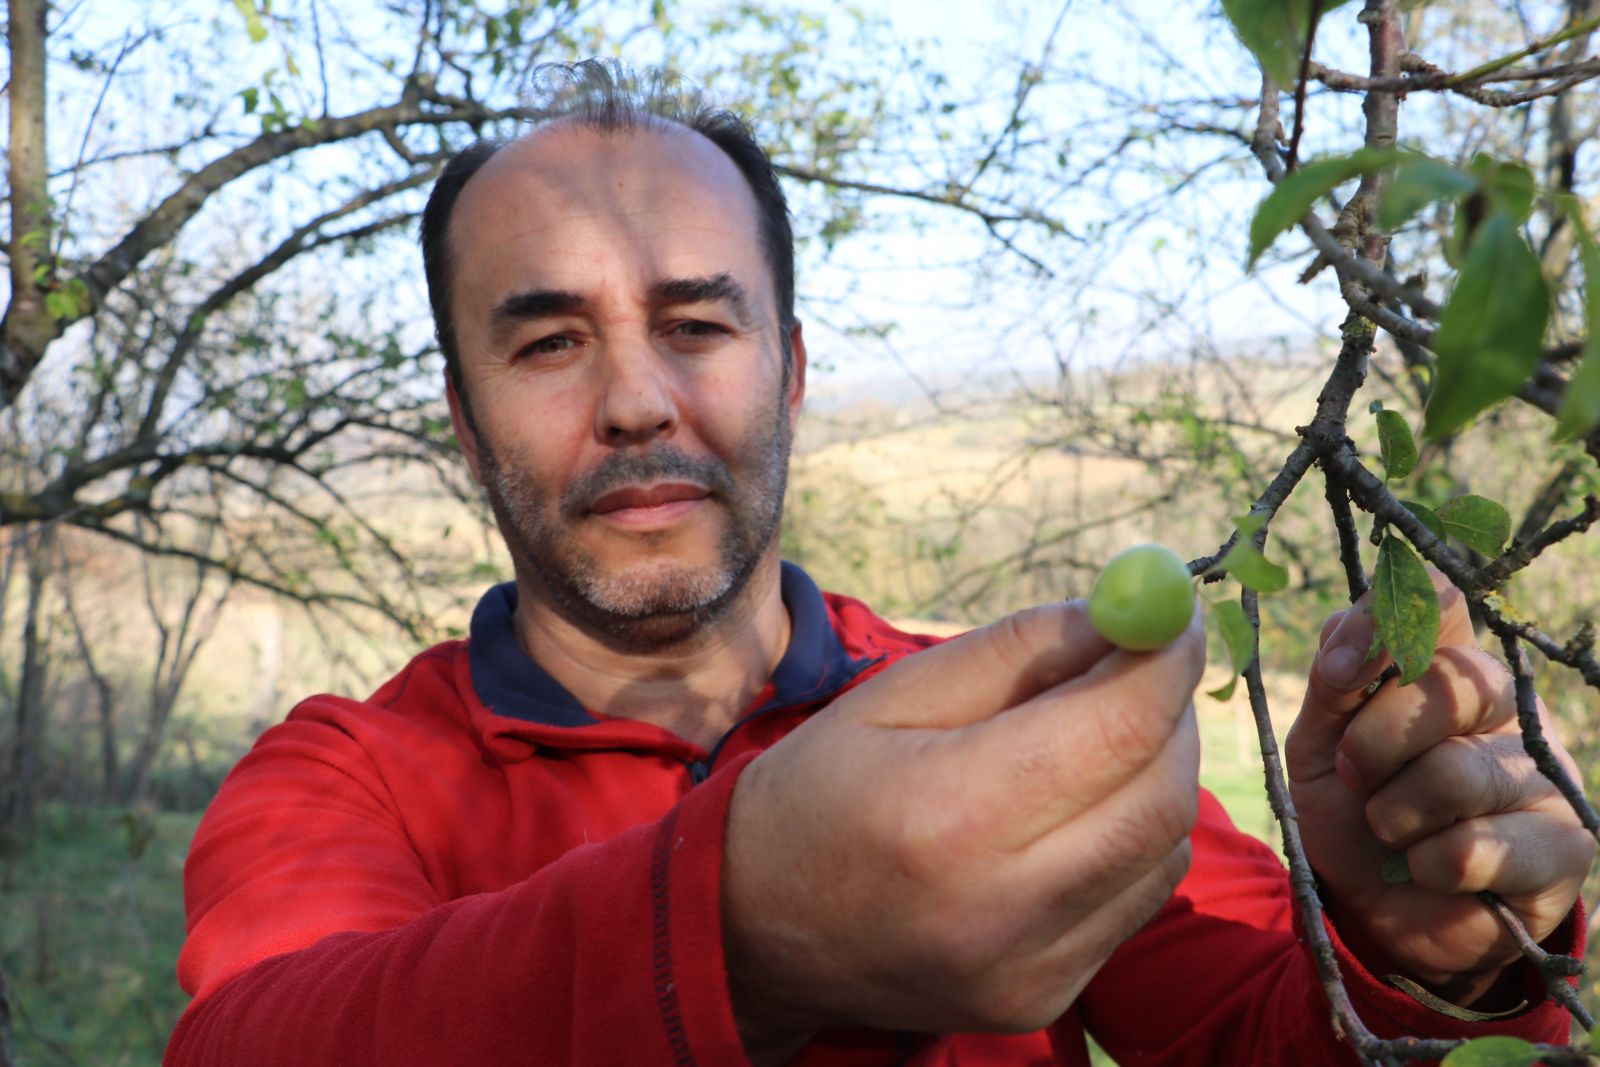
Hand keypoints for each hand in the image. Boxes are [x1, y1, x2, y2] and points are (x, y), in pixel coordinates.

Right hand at [722, 600, 1205, 1060]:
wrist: (760, 930)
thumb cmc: (822, 790)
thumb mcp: (898, 694)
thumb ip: (1019, 647)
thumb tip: (1130, 614)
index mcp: (950, 813)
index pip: (1116, 728)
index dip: (1164, 661)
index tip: (1174, 615)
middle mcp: (1000, 906)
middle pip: (1160, 794)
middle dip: (1170, 715)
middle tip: (1144, 669)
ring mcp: (1028, 969)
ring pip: (1163, 849)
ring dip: (1156, 775)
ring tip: (1095, 739)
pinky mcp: (1041, 1000)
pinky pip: (1135, 900)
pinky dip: (1133, 839)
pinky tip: (1077, 812)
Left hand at [1285, 574, 1593, 1006]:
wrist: (1374, 906)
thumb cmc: (1350, 807)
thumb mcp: (1318, 739)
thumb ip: (1333, 682)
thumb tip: (1350, 645)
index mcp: (1448, 662)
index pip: (1444, 600)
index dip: (1385, 625)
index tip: (1338, 674)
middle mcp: (1508, 704)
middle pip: (1455, 680)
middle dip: (1376, 737)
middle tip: (1352, 775)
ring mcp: (1544, 772)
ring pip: (1456, 771)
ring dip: (1393, 814)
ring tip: (1390, 831)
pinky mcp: (1563, 845)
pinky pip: (1473, 848)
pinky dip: (1425, 865)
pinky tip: (1428, 869)